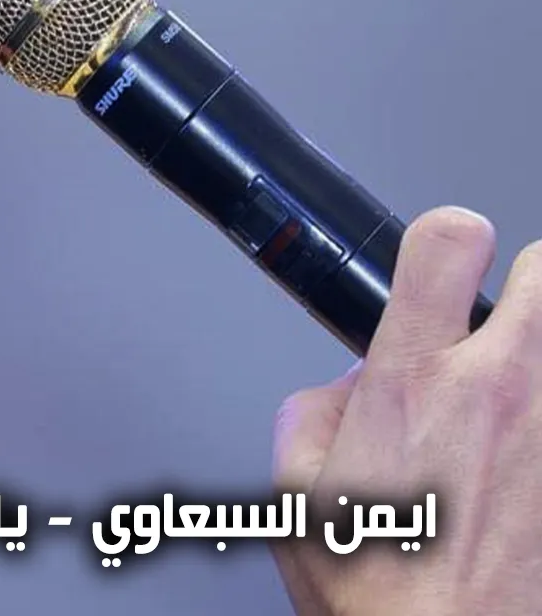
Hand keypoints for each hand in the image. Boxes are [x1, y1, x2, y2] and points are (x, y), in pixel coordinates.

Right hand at [272, 206, 541, 615]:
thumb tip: (354, 387)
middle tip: (505, 321)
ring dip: (539, 359)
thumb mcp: (299, 489)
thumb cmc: (383, 596)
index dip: (448, 236)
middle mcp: (500, 393)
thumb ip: (319, 410)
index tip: (448, 256)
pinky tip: (525, 468)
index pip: (448, 240)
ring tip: (518, 400)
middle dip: (527, 284)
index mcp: (415, 382)